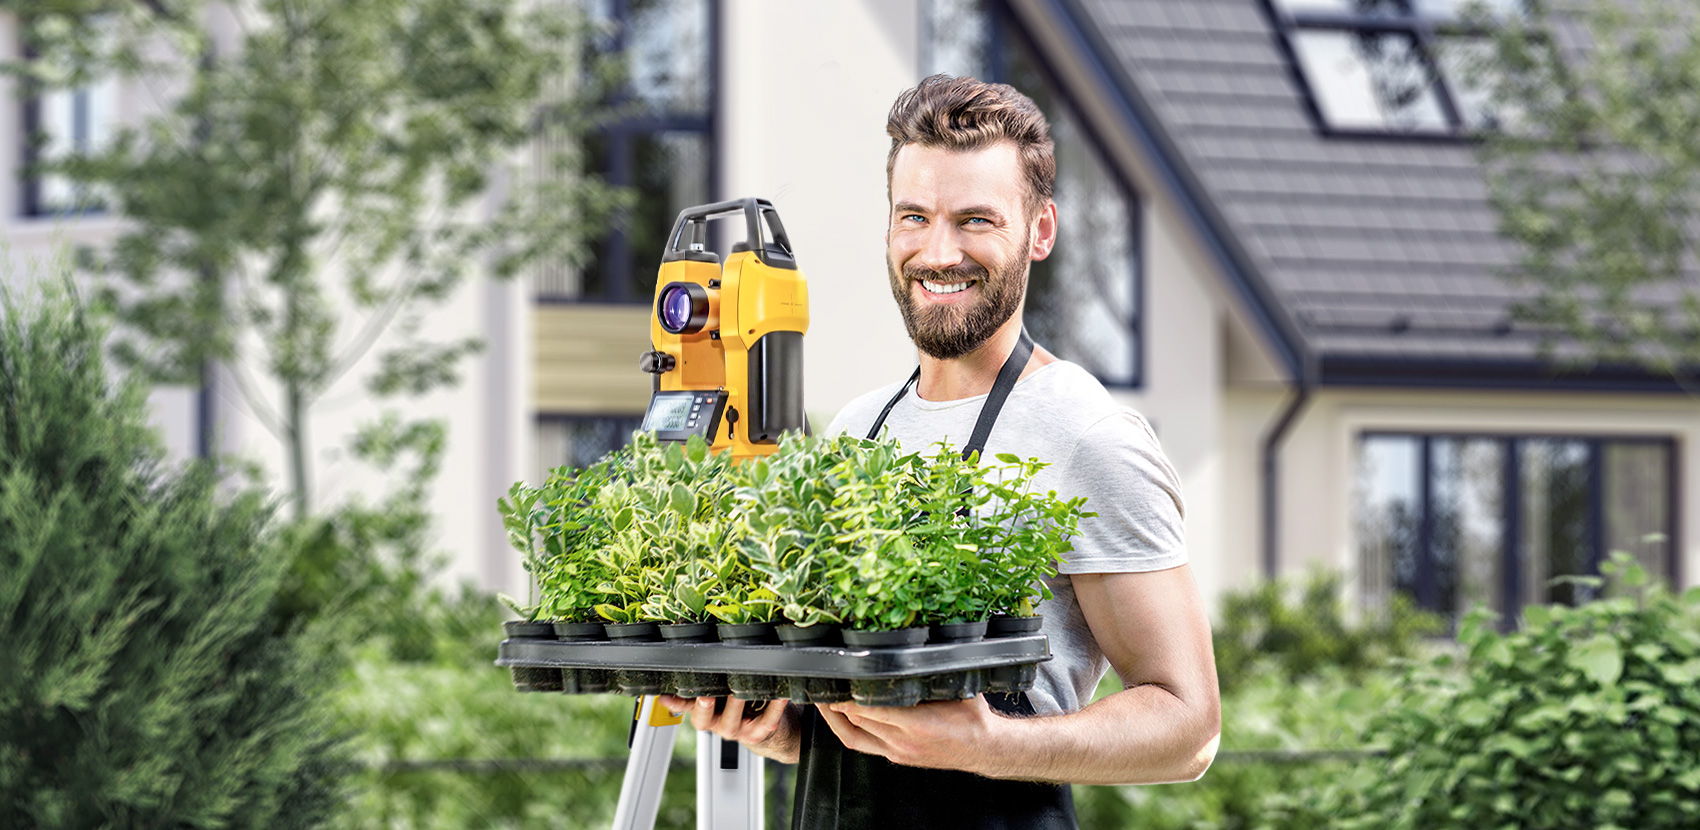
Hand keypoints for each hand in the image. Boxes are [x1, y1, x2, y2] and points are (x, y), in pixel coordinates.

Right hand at [654, 695, 798, 762]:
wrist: (769, 733)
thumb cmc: (743, 710)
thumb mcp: (719, 700)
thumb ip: (701, 689)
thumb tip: (678, 672)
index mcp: (706, 715)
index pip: (686, 708)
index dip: (677, 704)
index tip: (669, 696)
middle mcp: (719, 725)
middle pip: (706, 719)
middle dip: (704, 707)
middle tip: (705, 695)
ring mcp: (738, 732)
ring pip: (732, 722)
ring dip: (735, 704)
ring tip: (738, 691)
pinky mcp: (758, 734)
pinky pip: (766, 720)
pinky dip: (774, 707)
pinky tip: (778, 696)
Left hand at [817, 696, 1014, 774]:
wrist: (985, 748)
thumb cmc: (974, 718)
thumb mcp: (955, 690)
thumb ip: (930, 677)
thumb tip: (910, 653)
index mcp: (917, 725)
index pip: (871, 711)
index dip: (849, 700)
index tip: (835, 686)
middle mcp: (903, 742)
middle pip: (858, 722)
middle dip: (837, 705)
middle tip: (824, 686)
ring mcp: (898, 753)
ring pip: (855, 737)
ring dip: (836, 720)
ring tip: (823, 702)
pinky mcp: (897, 757)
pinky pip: (864, 744)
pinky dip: (849, 730)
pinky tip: (841, 717)